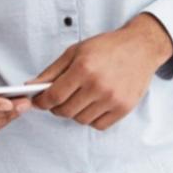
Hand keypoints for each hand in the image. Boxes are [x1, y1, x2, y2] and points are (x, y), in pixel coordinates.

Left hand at [29, 13, 172, 129]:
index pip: (54, 96)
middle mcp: (98, 86)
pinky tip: (92, 105)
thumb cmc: (107, 47)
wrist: (140, 48)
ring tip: (78, 98)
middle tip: (57, 99)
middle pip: (65, 111)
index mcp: (83, 68)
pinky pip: (98, 125)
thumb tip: (31, 86)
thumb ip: (52, 70)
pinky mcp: (123, 108)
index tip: (38, 101)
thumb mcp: (75, 51)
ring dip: (74, 112)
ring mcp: (112, 99)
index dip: (41, 101)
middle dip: (56, 108)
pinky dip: (91, 118)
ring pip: (81, 120)